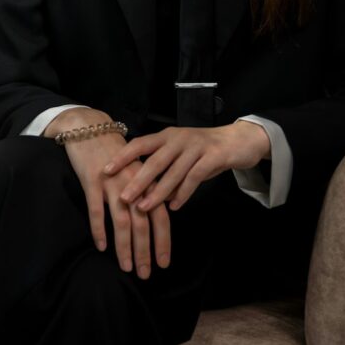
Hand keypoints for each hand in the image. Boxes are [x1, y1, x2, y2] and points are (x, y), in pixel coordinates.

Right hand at [45, 109, 171, 278]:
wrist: (89, 128)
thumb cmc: (113, 152)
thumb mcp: (134, 170)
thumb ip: (145, 191)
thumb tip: (153, 221)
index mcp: (146, 181)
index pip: (160, 215)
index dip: (162, 240)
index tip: (164, 263)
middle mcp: (133, 184)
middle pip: (143, 222)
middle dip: (145, 250)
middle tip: (146, 273)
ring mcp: (112, 183)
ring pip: (121, 220)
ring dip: (125, 246)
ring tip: (127, 267)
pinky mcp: (92, 181)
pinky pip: (96, 210)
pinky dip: (99, 229)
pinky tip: (102, 246)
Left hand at [102, 122, 270, 212]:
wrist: (239, 140)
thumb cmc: (203, 150)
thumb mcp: (179, 153)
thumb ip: (162, 166)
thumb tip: (139, 188)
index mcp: (166, 136)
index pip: (140, 144)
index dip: (122, 157)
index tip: (105, 170)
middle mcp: (178, 138)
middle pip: (154, 161)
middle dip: (137, 180)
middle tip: (122, 197)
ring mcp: (196, 147)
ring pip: (173, 172)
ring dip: (158, 192)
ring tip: (144, 208)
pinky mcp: (213, 157)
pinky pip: (194, 177)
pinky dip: (183, 193)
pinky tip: (174, 207)